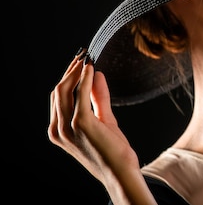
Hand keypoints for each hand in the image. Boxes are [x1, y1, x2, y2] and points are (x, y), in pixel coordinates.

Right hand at [48, 50, 140, 181]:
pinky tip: (91, 68)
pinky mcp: (82, 123)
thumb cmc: (112, 150)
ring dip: (76, 71)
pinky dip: (84, 78)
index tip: (80, 61)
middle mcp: (58, 129)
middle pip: (59, 91)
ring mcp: (68, 127)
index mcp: (58, 130)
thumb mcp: (103, 119)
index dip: (68, 77)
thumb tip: (96, 74)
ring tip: (86, 58)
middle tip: (82, 55)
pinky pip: (80, 94)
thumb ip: (99, 97)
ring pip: (65, 90)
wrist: (120, 171)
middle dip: (70, 71)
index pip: (58, 97)